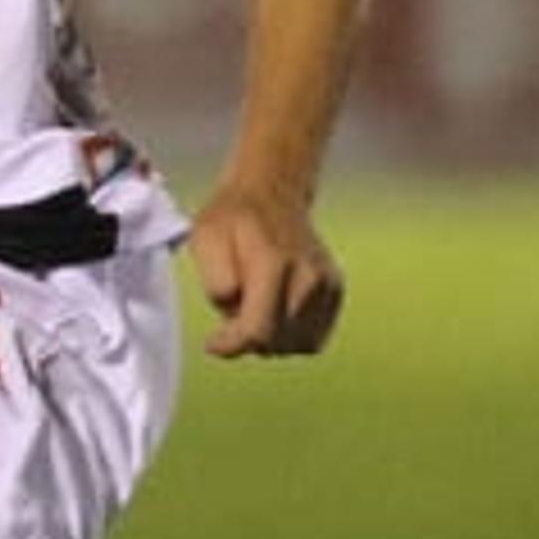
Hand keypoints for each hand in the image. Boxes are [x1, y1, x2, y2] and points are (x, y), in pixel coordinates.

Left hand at [186, 184, 344, 357]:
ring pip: (298, 345)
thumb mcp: (204, 240)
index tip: (214, 344)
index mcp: (273, 264)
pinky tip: (275, 313)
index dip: (231, 346)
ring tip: (254, 310)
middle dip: (248, 339)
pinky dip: (292, 336)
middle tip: (231, 316)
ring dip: (271, 340)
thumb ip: (216, 281)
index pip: (258, 330)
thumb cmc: (232, 218)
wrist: (271, 192)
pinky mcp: (335, 291)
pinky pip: (314, 338)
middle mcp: (308, 276)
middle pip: (277, 342)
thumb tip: (233, 310)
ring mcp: (327, 284)